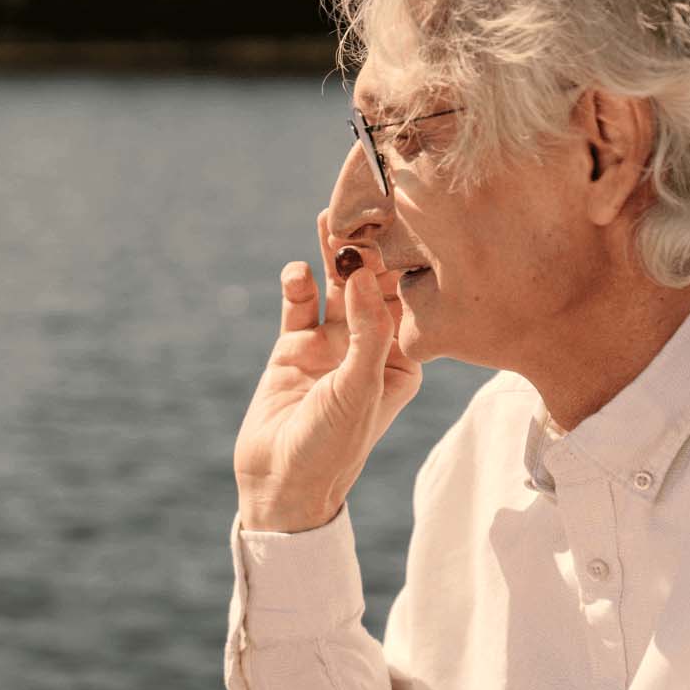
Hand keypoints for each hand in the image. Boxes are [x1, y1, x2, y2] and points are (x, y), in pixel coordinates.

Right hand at [233, 210, 420, 531]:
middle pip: (371, 284)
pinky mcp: (293, 347)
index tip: (405, 220)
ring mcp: (330, 345)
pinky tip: (297, 270)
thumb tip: (365, 273)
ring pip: (335, 286)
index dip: (405, 262)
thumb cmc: (333, 447)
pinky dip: (298, 283)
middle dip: (368, 248)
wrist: (281, 482)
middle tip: (363, 207)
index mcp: (401, 359)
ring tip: (328, 217)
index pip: (408, 300)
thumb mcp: (360, 388)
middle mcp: (368, 347)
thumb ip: (367, 330)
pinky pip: (299, 303)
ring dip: (331, 254)